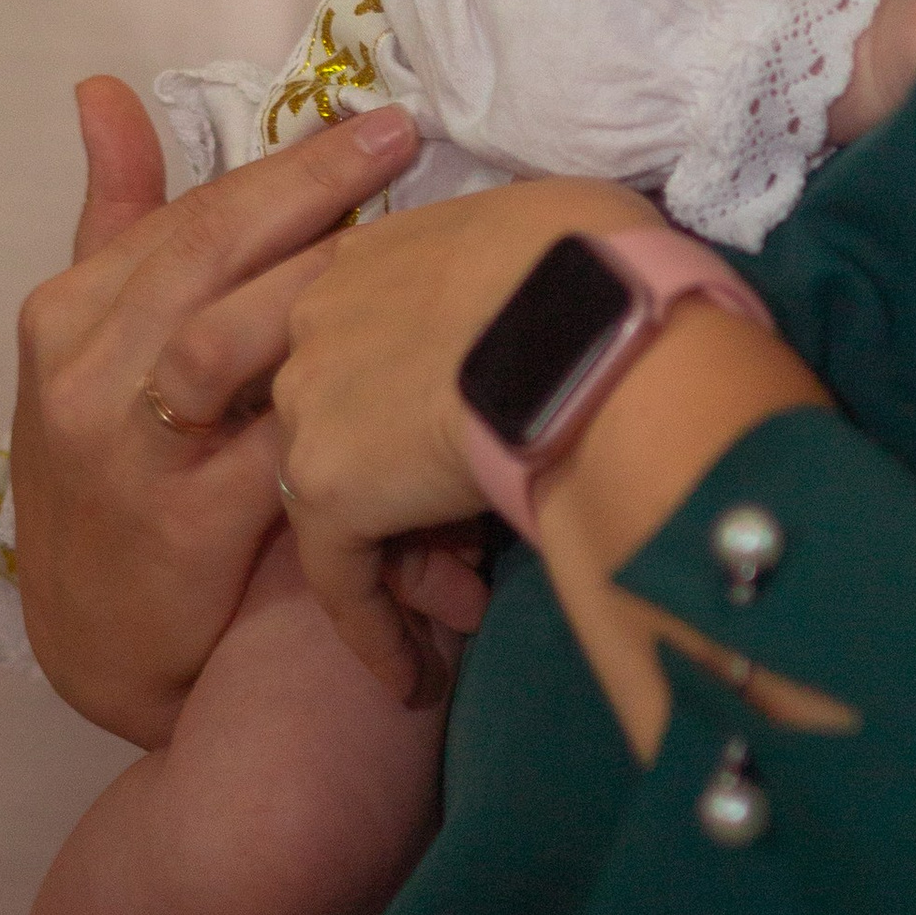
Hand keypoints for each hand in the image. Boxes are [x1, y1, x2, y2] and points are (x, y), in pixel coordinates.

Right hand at [10, 76, 420, 742]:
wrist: (95, 642)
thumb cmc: (108, 475)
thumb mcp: (88, 348)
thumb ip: (117, 222)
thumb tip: (103, 92)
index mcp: (66, 315)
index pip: (188, 219)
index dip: (284, 169)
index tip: (371, 122)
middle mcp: (84, 374)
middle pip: (212, 258)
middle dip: (314, 191)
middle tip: (402, 141)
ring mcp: (128, 451)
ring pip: (239, 339)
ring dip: (331, 285)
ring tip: (418, 241)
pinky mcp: (182, 525)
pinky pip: (280, 450)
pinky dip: (348, 412)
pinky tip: (414, 375)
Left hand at [272, 180, 655, 682]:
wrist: (598, 320)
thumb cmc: (607, 265)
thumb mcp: (554, 235)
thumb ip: (521, 271)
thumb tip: (570, 292)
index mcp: (370, 253)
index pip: (364, 341)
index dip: (403, 404)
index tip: (453, 443)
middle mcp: (316, 315)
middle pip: (337, 417)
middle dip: (386, 480)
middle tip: (451, 538)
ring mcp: (309, 397)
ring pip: (335, 496)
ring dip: (395, 554)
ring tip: (456, 609)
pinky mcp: (324, 482)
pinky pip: (337, 577)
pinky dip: (375, 630)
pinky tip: (413, 679)